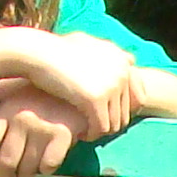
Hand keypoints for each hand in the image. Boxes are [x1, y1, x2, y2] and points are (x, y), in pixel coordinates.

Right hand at [0, 31, 140, 136]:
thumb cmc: (57, 50)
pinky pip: (101, 128)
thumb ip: (111, 51)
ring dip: (100, 131)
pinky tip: (79, 133)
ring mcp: (111, 85)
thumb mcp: (89, 43)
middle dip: (109, 122)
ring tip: (85, 131)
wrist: (37, 53)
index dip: (123, 111)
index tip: (106, 116)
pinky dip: (91, 134)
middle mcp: (121, 71)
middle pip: (126, 113)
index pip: (139, 96)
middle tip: (92, 127)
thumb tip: (132, 59)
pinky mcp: (96, 99)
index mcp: (122, 60)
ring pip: (115, 124)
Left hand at [0, 87, 96, 176]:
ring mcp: (42, 127)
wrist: (80, 87)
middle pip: (6, 161)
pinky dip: (47, 170)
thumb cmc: (42, 90)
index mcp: (6, 109)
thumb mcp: (12, 88)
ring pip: (28, 167)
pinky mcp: (62, 135)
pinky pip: (49, 166)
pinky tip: (47, 165)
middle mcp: (21, 119)